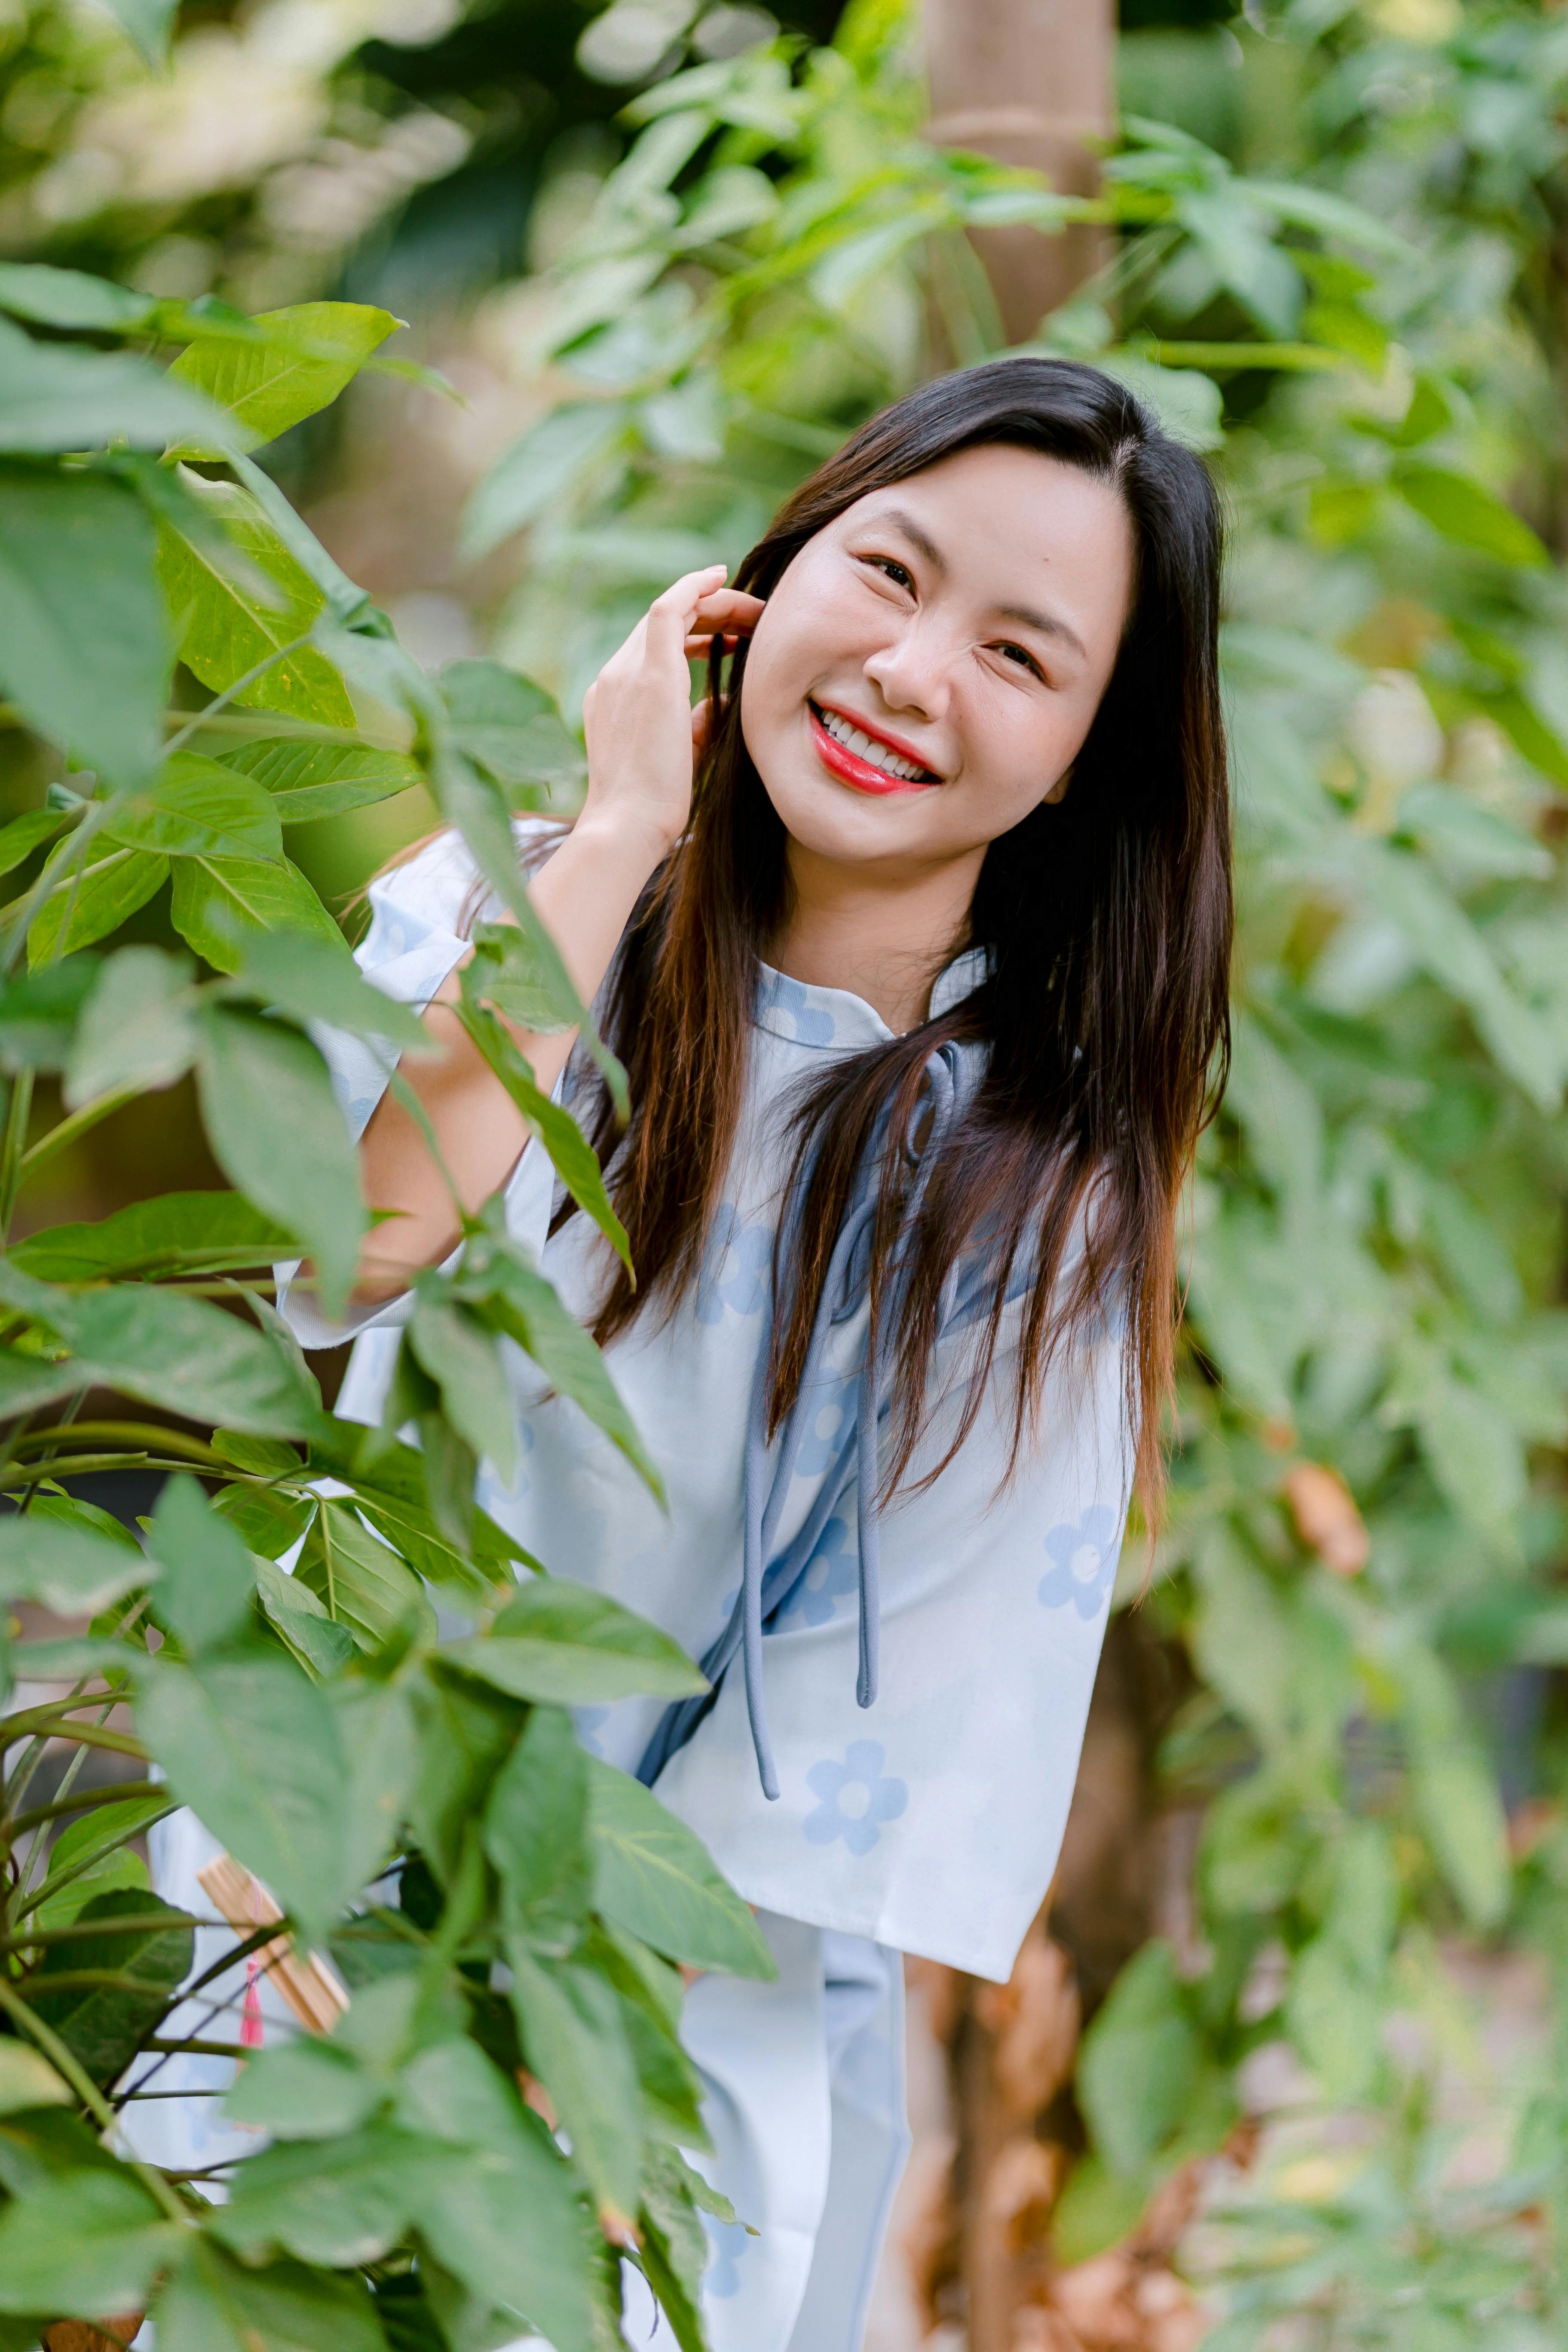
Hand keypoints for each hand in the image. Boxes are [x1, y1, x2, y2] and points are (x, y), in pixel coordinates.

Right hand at [580, 565, 762, 867]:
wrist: (627, 827)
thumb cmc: (653, 807)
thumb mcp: (679, 755)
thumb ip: (695, 723)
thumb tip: (720, 702)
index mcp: (615, 698)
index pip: (654, 648)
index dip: (693, 633)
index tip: (727, 635)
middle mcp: (614, 678)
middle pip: (662, 624)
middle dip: (709, 614)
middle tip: (751, 618)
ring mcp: (626, 673)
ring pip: (668, 612)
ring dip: (712, 604)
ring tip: (751, 609)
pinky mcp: (650, 675)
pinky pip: (669, 610)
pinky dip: (694, 589)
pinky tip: (720, 577)